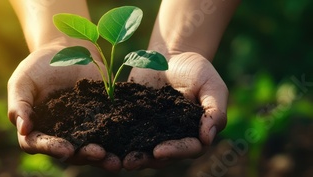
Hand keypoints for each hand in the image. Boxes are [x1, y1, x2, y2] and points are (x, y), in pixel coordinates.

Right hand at [7, 44, 122, 170]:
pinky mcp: (103, 120)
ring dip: (104, 157)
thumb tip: (23, 129)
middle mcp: (60, 136)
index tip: (64, 148)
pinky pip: (112, 134)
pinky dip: (120, 141)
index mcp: (37, 130)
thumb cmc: (38, 66)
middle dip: (84, 155)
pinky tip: (131, 144)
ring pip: (92, 149)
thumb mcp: (22, 81)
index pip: (39, 145)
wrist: (66, 50)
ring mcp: (83, 130)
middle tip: (97, 153)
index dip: (51, 148)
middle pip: (70, 153)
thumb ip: (19, 104)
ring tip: (116, 161)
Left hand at [125, 52, 227, 169]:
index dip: (175, 152)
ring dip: (130, 155)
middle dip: (146, 159)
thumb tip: (208, 138)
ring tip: (117, 159)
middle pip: (161, 155)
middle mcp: (171, 137)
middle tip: (131, 162)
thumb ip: (214, 110)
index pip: (187, 148)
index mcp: (193, 133)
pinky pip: (124, 132)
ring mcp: (150, 130)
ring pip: (141, 148)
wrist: (171, 56)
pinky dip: (116, 139)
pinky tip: (105, 140)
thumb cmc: (197, 70)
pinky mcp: (133, 120)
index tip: (159, 151)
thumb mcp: (211, 85)